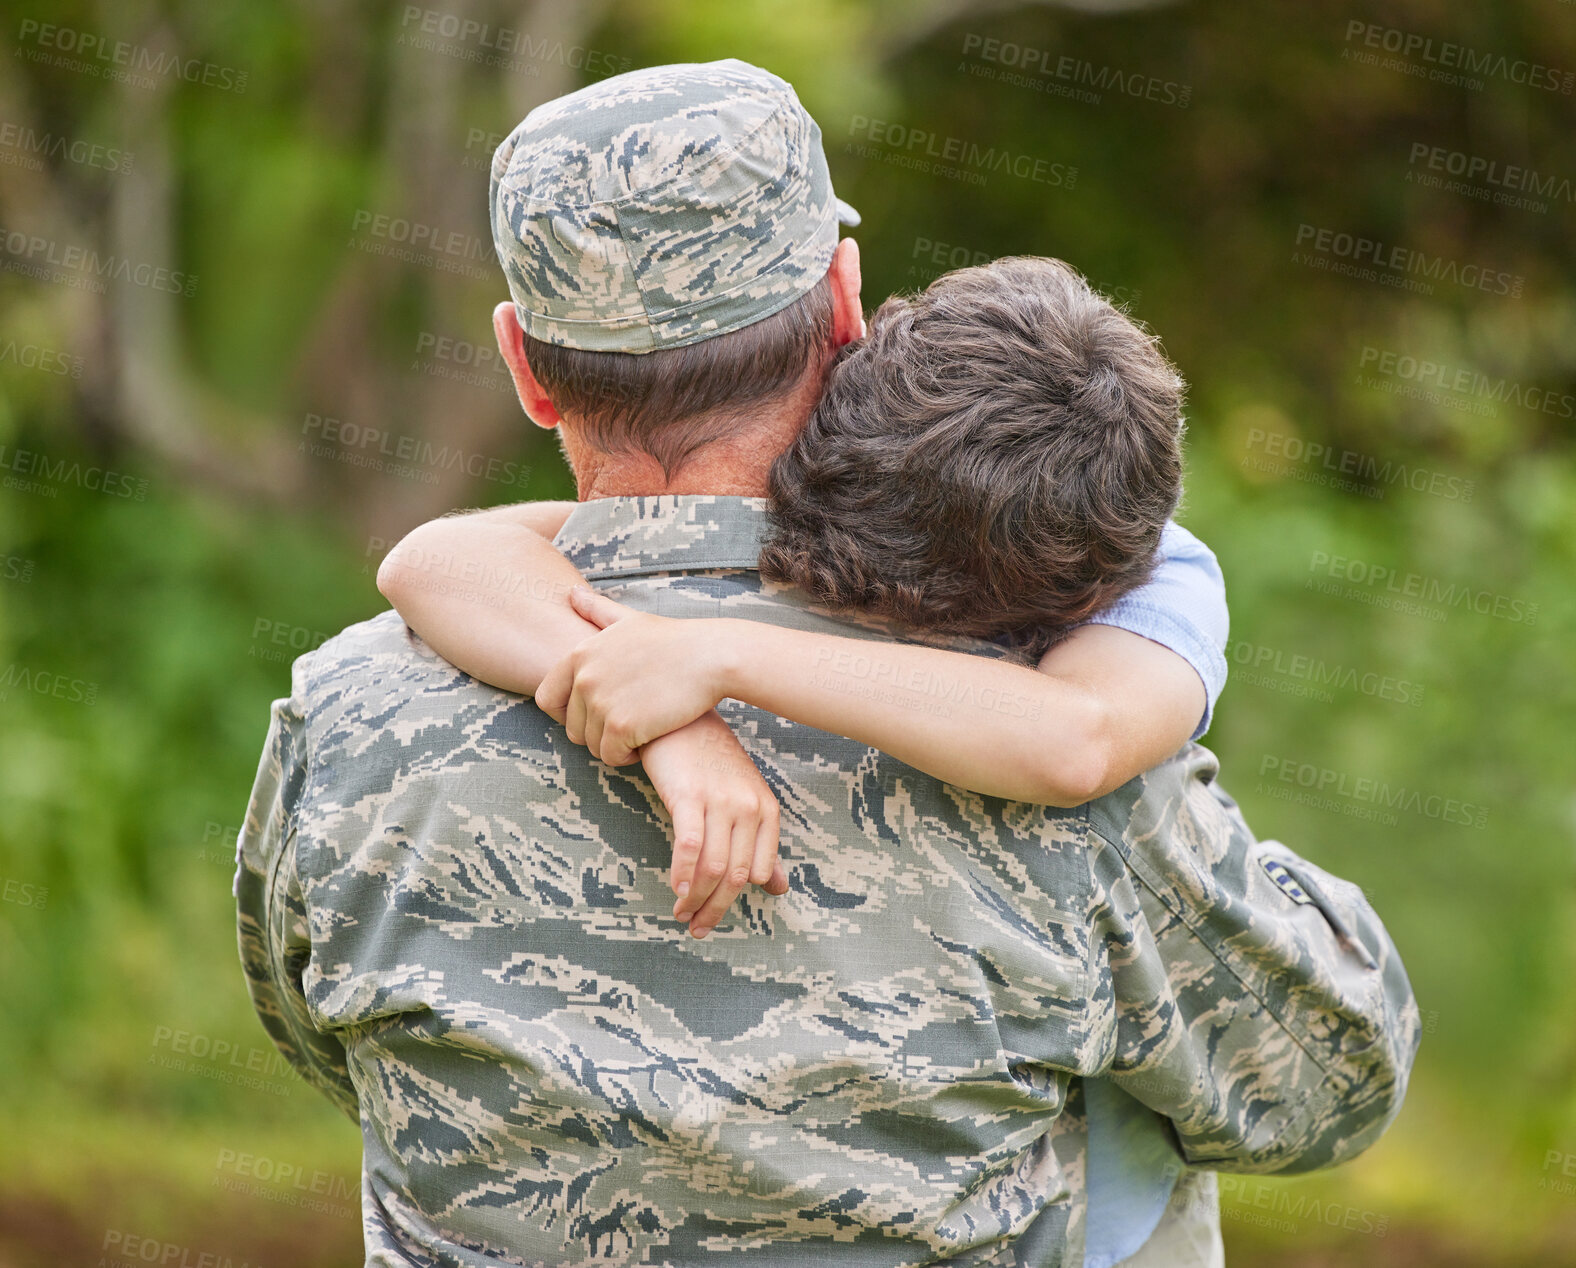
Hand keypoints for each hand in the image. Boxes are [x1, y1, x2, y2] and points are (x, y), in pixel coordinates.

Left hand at [535, 587, 736, 766]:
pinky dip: (628, 756)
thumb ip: (597, 610)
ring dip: (614, 745)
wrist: (710, 657)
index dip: (567, 713)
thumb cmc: (674, 639)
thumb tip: (570, 593)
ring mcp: (601, 703)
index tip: (594, 715)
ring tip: (640, 731)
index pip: (547, 699)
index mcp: (579, 655)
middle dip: (597, 732)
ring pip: (592, 745)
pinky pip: (611, 756)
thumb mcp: (630, 619)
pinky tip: (647, 741)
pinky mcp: (622, 727)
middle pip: (572, 728)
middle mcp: (584, 679)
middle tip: (627, 724)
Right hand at [638, 711, 788, 937]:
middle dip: (715, 909)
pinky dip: (683, 874)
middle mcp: (749, 807)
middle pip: (737, 875)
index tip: (713, 915)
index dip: (736, 900)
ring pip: (715, 867)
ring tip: (681, 914)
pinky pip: (690, 846)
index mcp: (766, 810)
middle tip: (695, 927)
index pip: (759, 871)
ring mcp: (720, 801)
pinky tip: (676, 890)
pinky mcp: (690, 795)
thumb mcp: (743, 800)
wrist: (680, 720)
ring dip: (696, 899)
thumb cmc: (709, 761)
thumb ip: (761, 845)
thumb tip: (778, 888)